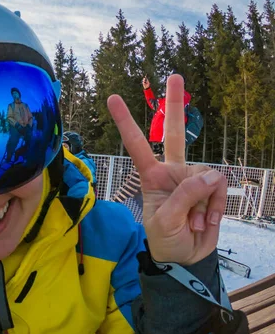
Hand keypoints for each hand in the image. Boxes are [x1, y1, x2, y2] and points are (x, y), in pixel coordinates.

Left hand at [108, 74, 226, 264]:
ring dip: (202, 206)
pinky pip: (220, 189)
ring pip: (206, 177)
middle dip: (174, 105)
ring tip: (191, 223)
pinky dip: (216, 209)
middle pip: (174, 133)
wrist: (185, 258)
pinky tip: (205, 222)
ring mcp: (192, 179)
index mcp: (151, 177)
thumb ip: (184, 197)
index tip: (112, 98)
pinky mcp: (211, 189)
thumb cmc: (165, 238)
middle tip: (174, 75)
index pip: (137, 145)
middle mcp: (172, 171)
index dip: (126, 122)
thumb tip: (209, 175)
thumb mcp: (165, 221)